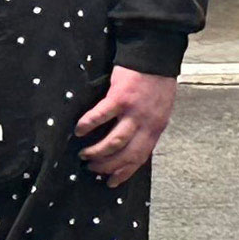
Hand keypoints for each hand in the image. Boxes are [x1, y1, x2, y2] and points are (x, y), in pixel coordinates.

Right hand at [75, 67, 176, 186]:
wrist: (155, 57)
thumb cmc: (156, 84)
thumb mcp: (160, 110)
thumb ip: (147, 128)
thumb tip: (131, 146)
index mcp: (156, 127)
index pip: (140, 158)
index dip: (125, 172)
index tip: (111, 183)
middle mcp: (147, 123)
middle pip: (126, 154)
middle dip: (107, 166)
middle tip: (92, 169)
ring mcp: (134, 111)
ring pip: (115, 141)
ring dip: (97, 151)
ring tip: (84, 154)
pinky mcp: (121, 97)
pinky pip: (101, 116)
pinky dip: (89, 125)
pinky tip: (79, 129)